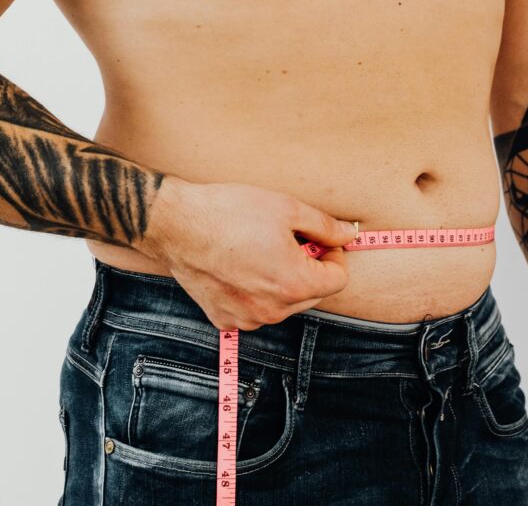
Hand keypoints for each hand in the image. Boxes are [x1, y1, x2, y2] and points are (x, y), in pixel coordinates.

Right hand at [136, 177, 356, 329]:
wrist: (177, 224)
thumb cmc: (230, 212)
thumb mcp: (287, 209)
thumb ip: (326, 227)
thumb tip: (350, 234)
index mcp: (294, 285)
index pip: (338, 280)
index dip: (333, 255)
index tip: (317, 240)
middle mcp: (273, 311)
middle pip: (313, 294)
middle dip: (309, 269)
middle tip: (287, 240)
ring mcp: (246, 319)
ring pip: (284, 303)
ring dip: (283, 281)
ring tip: (260, 251)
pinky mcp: (224, 319)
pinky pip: (255, 309)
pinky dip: (255, 292)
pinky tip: (240, 266)